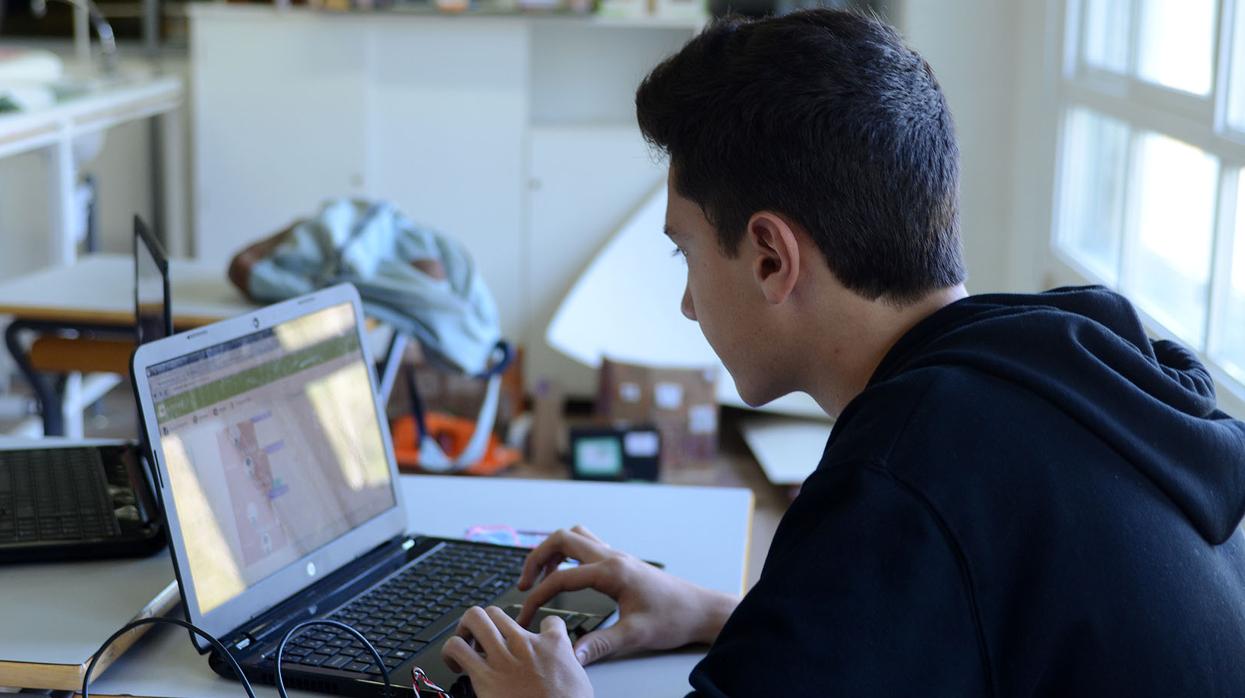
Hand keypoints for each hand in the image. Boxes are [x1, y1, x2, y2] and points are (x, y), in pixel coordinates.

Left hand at [440, 605, 591, 697]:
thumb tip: (566, 666)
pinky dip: (450, 652)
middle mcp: (525, 644)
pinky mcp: (484, 675)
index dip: (539, 629)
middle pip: (497, 612)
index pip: (548, 621)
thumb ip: (569, 664)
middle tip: (483, 639)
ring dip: (465, 630)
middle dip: (486, 623)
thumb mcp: (580, 680)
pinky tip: (455, 664)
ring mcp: (503, 657)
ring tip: (465, 645)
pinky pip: (457, 647)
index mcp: (553, 644)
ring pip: (474, 618)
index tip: (531, 640)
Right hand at [517, 525, 738, 665]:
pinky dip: (568, 554)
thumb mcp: (635, 635)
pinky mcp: (621, 562)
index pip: (561, 578)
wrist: (700, 609)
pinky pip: (587, 545)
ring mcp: (617, 556)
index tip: (526, 616)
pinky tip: (566, 574)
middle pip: (562, 539)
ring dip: (552, 550)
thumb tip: (571, 655)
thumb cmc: (674, 618)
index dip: (537, 597)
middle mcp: (612, 557)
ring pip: (575, 536)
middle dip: (536, 558)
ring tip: (540, 576)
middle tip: (524, 584)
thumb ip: (600, 644)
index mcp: (612, 572)